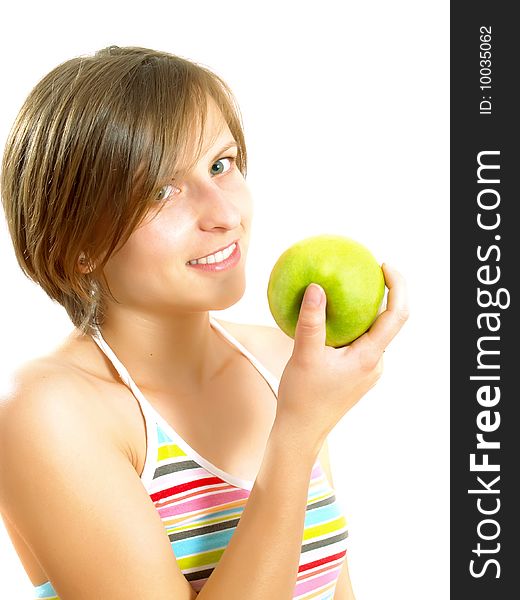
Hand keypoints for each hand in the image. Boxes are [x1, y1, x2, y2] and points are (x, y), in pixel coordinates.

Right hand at [275, 263, 408, 450]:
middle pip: (390, 321)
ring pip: (373, 332)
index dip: (398, 286)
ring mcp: (367, 370)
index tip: (384, 265)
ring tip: (345, 289)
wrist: (301, 431)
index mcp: (370, 357)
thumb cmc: (303, 397)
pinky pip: (359, 342)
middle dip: (383, 293)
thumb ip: (311, 321)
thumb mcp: (304, 355)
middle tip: (365, 269)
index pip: (397, 315)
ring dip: (364, 310)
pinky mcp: (356, 374)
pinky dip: (351, 325)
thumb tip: (316, 287)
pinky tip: (329, 318)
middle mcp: (375, 363)